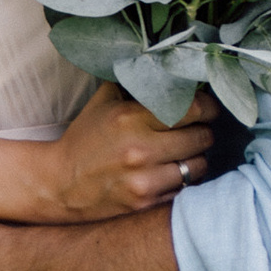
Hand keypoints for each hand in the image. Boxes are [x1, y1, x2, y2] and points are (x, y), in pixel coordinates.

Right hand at [26, 82, 217, 224]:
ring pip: (197, 166)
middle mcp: (140, 149)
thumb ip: (133, 84)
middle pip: (201, 137)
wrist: (61, 183)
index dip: (207, 107)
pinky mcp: (146, 203)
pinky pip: (184, 189)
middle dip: (204, 131)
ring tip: (185, 152)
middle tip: (199, 129)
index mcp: (129, 117)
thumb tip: (167, 68)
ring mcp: (144, 179)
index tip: (208, 107)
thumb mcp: (103, 102)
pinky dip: (183, 179)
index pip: (190, 109)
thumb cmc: (86, 139)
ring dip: (196, 158)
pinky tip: (172, 171)